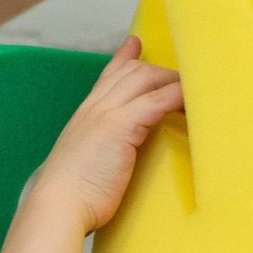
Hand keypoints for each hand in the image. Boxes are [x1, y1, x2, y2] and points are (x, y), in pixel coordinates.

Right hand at [23, 35, 183, 234]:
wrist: (56, 208)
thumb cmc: (71, 200)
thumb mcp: (83, 167)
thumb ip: (97, 154)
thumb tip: (108, 163)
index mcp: (84, 116)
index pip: (107, 76)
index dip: (124, 58)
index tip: (135, 43)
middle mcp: (93, 108)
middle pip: (133, 71)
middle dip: (162, 72)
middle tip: (185, 81)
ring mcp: (105, 114)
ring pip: (146, 78)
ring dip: (175, 83)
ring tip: (196, 95)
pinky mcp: (119, 126)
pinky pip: (157, 101)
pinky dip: (178, 98)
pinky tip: (192, 105)